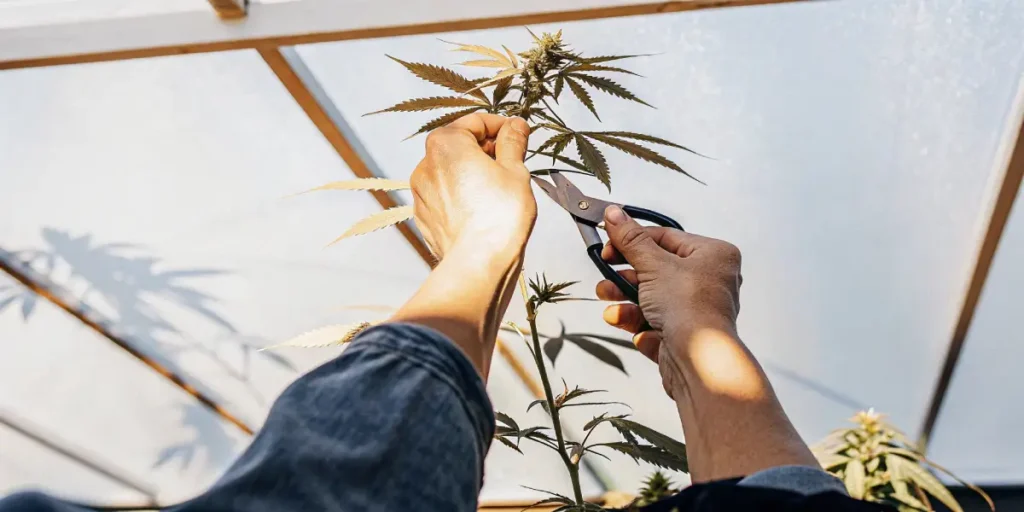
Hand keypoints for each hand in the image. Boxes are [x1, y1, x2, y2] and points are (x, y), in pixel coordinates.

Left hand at [410, 113, 535, 259]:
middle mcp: (426, 164)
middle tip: (512, 163)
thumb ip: (512, 142)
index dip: (501, 126)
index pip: (476, 121)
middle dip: (486, 150)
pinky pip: (445, 196)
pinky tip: (482, 209)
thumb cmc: (499, 214)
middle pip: (460, 145)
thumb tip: (515, 126)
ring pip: (451, 172)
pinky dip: (462, 195)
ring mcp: (421, 193)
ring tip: (498, 189)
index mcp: (446, 144)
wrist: (479, 262)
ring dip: (473, 173)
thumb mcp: (515, 170)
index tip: (519, 136)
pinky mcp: (424, 217)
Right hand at [596, 206, 817, 479]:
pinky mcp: (686, 337)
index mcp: (713, 255)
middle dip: (625, 277)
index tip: (606, 245)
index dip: (633, 240)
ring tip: (609, 305)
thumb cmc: (688, 307)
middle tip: (604, 278)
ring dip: (627, 303)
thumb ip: (630, 239)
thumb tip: (613, 212)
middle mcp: (710, 281)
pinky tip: (640, 334)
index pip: (666, 238)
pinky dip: (642, 326)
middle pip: (657, 270)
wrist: (699, 362)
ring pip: (653, 299)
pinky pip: (657, 325)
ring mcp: (698, 311)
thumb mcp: (653, 264)